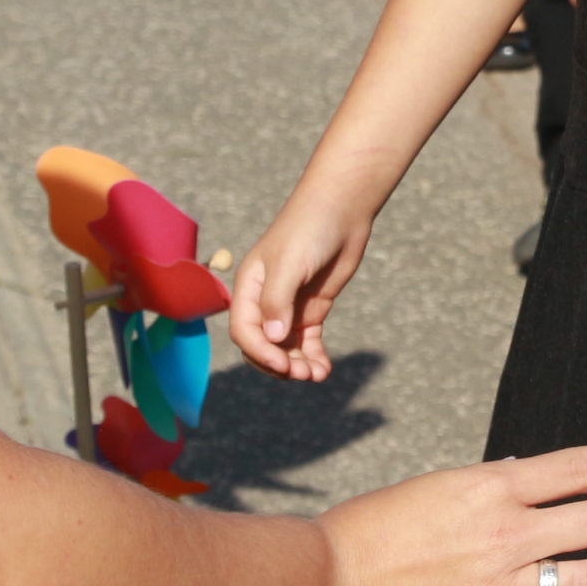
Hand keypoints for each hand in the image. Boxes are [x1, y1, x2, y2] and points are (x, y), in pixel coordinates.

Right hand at [234, 190, 371, 381]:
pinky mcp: (312, 308)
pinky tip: (324, 369)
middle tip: (302, 374)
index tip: (284, 365)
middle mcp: (265, 301)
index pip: (244, 332)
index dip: (261, 353)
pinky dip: (313, 357)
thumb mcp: (289, 264)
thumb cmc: (309, 229)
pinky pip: (308, 341)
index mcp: (249, 288)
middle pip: (263, 345)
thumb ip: (278, 301)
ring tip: (317, 375)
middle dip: (279, 364)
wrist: (342, 210)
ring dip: (298, 365)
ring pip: (286, 348)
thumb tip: (274, 338)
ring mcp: (290, 306)